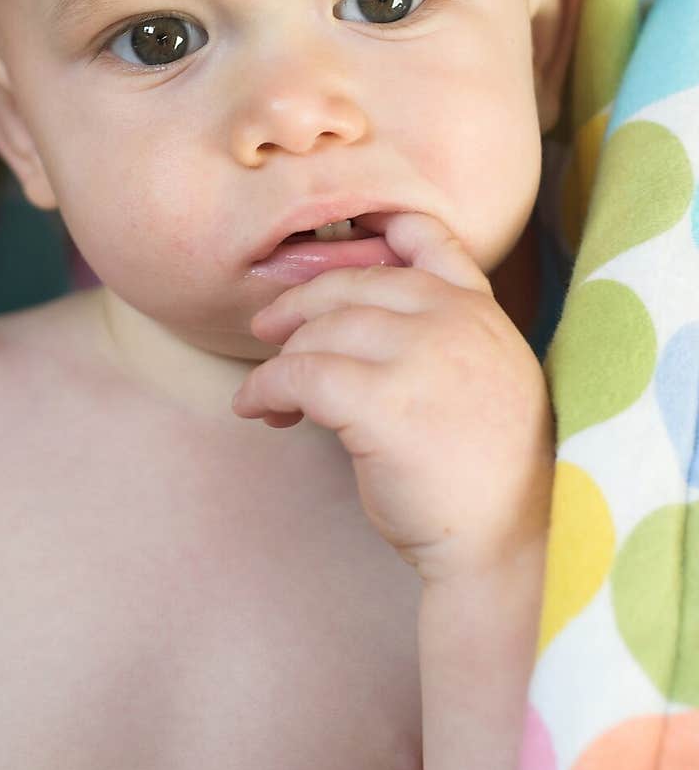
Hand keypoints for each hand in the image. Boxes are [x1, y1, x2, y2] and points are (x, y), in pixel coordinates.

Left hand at [232, 212, 554, 583]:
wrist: (512, 543)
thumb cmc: (489, 476)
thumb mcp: (486, 381)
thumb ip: (441, 337)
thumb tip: (348, 322)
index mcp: (479, 311)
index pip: (426, 237)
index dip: (375, 226)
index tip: (332, 236)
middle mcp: (453, 319)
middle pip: (352, 284)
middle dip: (300, 306)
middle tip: (267, 332)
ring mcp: (420, 355)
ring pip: (320, 330)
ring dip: (281, 360)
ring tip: (270, 397)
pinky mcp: (382, 401)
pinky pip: (300, 375)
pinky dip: (266, 389)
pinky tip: (258, 409)